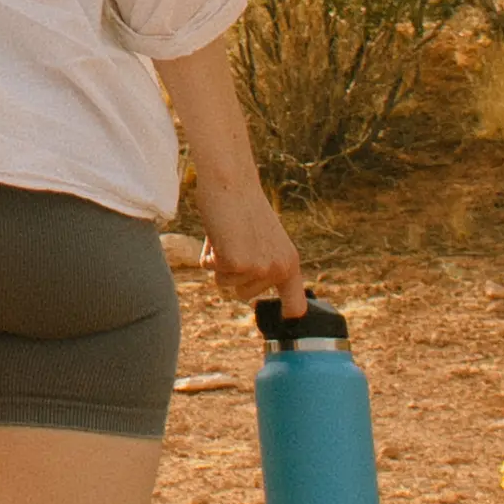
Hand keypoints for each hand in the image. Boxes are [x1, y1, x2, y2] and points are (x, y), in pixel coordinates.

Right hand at [196, 174, 304, 312]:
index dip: (287, 315)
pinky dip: (207, 254)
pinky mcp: (235, 264)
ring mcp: (258, 269)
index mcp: (290, 263)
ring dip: (219, 262)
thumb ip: (263, 263)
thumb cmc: (242, 204)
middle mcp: (278, 269)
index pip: (296, 304)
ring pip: (225, 284)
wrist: (231, 181)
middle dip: (233, 274)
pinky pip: (211, 271)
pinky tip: (217, 233)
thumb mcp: (264, 239)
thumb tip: (247, 289)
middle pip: (244, 295)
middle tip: (235, 242)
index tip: (285, 323)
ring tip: (227, 234)